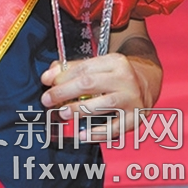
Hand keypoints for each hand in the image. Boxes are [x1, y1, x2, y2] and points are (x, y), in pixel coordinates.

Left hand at [41, 51, 161, 139]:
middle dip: (64, 93)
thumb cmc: (116, 74)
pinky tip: (82, 134)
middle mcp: (125, 78)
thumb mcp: (98, 64)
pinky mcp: (136, 118)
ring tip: (62, 114)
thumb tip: (48, 76)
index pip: (83, 69)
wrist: (148, 81)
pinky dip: (97, 133)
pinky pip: (114, 128)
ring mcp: (132, 99)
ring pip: (101, 105)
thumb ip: (72, 68)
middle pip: (89, 84)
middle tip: (47, 100)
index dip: (62, 77)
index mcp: (114, 61)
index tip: (46, 82)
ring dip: (78, 111)